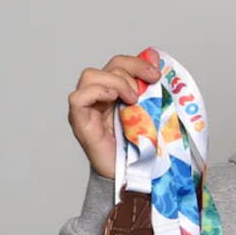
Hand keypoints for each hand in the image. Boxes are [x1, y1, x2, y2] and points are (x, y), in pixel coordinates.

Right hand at [68, 55, 160, 177]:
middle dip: (130, 71)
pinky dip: (97, 92)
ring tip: (132, 99)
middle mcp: (100, 98)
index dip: (137, 63)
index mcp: (117, 93)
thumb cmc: (143, 145)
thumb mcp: (153, 112)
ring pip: (90, 76)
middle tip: (145, 91)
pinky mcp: (81, 123)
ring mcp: (88, 109)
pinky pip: (78, 98)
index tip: (156, 74)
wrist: (134, 174)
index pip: (120, 64)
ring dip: (116, 82)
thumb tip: (158, 60)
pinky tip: (114, 100)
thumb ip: (153, 89)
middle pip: (107, 66)